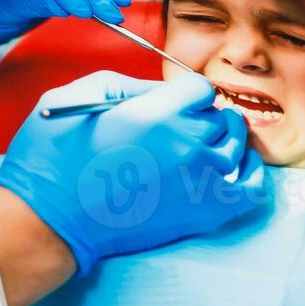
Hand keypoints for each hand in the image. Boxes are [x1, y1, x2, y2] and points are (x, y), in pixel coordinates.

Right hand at [0, 71, 265, 277]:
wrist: (50, 220)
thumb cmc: (55, 159)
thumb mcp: (79, 96)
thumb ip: (130, 85)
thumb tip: (163, 92)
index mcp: (158, 112)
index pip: (200, 88)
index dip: (187, 95)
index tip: (175, 106)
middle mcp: (187, 142)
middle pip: (220, 117)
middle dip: (204, 119)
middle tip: (182, 131)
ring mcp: (202, 179)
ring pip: (237, 147)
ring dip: (224, 144)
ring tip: (202, 150)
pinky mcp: (207, 213)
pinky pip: (254, 187)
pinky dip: (251, 175)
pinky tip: (234, 170)